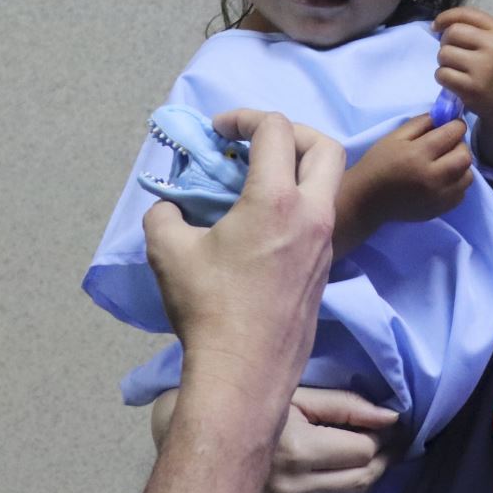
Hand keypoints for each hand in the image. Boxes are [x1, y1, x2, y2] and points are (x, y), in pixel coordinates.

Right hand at [143, 110, 342, 409]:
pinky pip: (318, 220)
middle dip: (291, 133)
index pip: (276, 130)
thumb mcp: (168, 251)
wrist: (243, 374)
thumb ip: (166, 214)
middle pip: (324, 146)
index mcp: (277, 200)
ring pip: (326, 186)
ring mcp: (324, 245)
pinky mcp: (323, 271)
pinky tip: (259, 227)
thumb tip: (171, 208)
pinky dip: (295, 206)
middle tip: (255, 145)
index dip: (244, 118)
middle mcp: (312, 216)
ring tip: (252, 186)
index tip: (219, 132)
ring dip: (295, 172)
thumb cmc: (207, 308)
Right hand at [254, 388, 399, 492]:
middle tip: (385, 443)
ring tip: (365, 460)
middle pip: (362, 479)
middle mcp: (293, 488)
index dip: (379, 436)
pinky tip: (344, 484)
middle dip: (380, 460)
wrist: (203, 450)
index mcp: (297, 450)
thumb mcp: (297, 398)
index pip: (363, 450)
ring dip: (367, 481)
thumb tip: (392, 419)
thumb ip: (347, 406)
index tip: (383, 425)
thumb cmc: (254, 413)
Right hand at [346, 114, 472, 229]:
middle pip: (465, 156)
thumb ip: (422, 122)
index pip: (453, 134)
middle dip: (460, 145)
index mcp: (418, 155)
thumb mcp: (395, 136)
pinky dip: (456, 183)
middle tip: (447, 145)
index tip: (450, 125)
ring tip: (445, 163)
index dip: (455, 125)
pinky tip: (442, 179)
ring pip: (468, 176)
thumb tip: (446, 116)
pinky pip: (461, 193)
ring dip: (461, 166)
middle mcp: (432, 177)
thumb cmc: (378, 163)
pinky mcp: (440, 210)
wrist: (366, 200)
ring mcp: (438, 197)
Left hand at [433, 6, 492, 122]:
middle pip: (452, 32)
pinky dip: (443, 78)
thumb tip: (438, 25)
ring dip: (444, 62)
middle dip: (445, 42)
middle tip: (453, 54)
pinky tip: (455, 82)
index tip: (436, 26)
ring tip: (457, 69)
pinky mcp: (472, 87)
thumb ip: (473, 30)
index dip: (446, 17)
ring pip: (444, 53)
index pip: (466, 14)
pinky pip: (442, 74)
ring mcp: (483, 68)